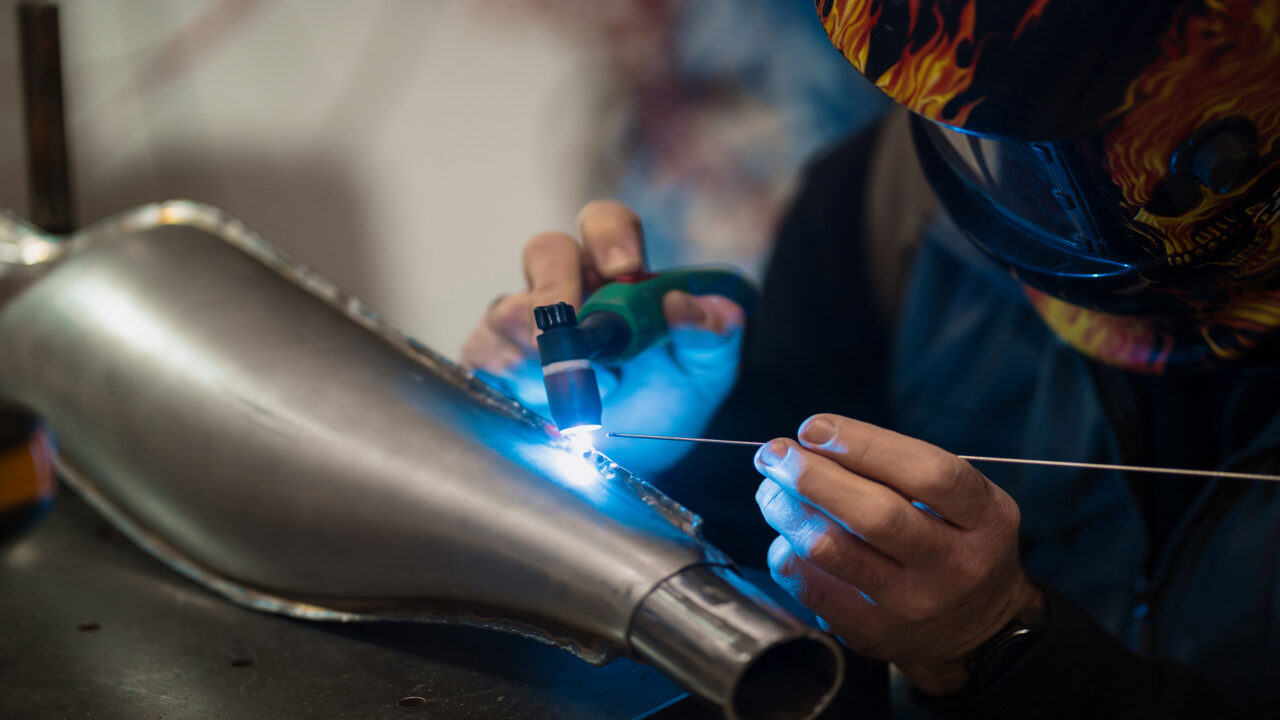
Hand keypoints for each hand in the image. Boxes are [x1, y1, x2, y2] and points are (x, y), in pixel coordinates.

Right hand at [461, 200, 745, 476]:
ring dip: (539, 347)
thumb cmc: (662, 401)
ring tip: (571, 388)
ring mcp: (520, 322)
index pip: (604, 225)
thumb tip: (689, 306)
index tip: (623, 269)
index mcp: (615, 274)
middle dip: (558, 285)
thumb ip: (709, 336)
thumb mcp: (702, 372)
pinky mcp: (491, 360)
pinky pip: (483, 352)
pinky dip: (508, 373)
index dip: (609, 236)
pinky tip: (536, 398)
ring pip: (508, 307)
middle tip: (577, 329)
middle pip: (546, 251)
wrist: (628, 461)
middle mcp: (563, 285)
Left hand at [753, 414, 1045, 694]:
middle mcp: (953, 565)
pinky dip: (787, 554)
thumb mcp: (963, 502)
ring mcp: (912, 605)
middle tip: (774, 453)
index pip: (929, 474)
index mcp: (985, 519)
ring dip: (786, 510)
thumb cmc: (954, 542)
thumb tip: (812, 441)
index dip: (864, 444)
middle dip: (810, 475)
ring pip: (831, 550)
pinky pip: (812, 588)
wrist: (974, 633)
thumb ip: (901, 468)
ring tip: (772, 490)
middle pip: (874, 514)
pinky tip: (785, 537)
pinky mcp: (872, 633)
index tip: (814, 427)